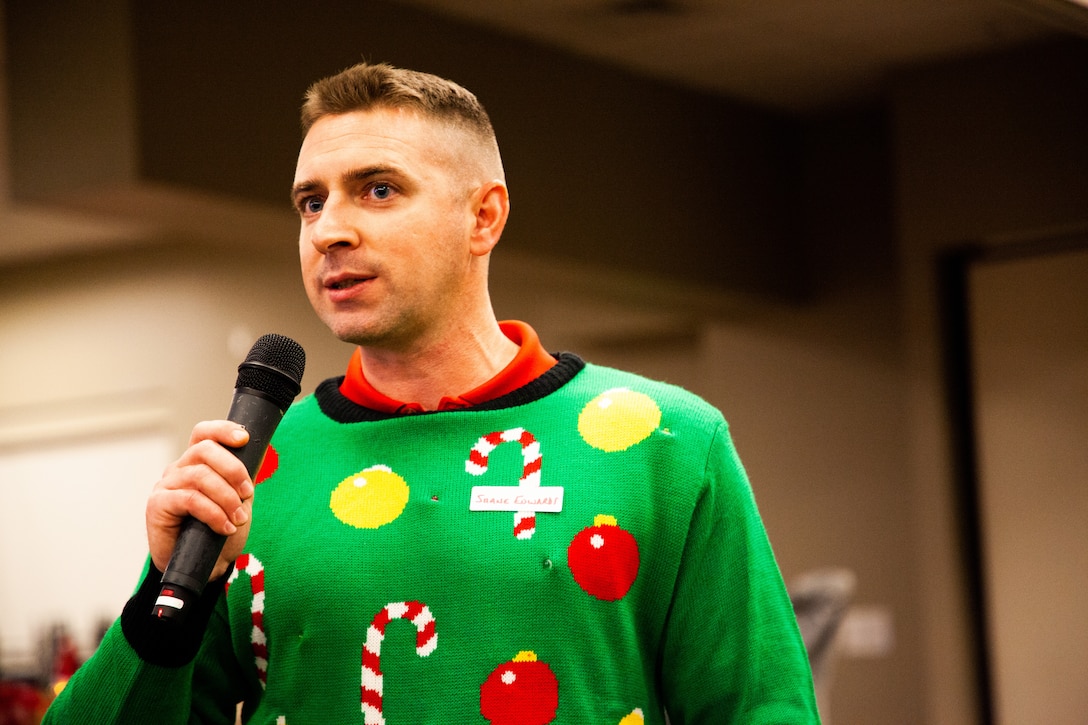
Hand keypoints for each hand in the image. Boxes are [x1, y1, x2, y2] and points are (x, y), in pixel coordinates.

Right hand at [146, 421, 254, 581]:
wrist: (204, 566)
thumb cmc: (219, 531)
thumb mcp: (238, 499)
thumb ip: (242, 476)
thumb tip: (259, 450)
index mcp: (197, 463)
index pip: (204, 433)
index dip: (223, 430)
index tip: (244, 438)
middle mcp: (179, 469)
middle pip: (204, 449)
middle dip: (233, 469)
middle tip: (247, 493)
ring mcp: (166, 485)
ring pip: (200, 476)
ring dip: (227, 498)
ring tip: (238, 518)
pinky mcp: (157, 505)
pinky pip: (190, 500)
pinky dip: (214, 513)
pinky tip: (225, 527)